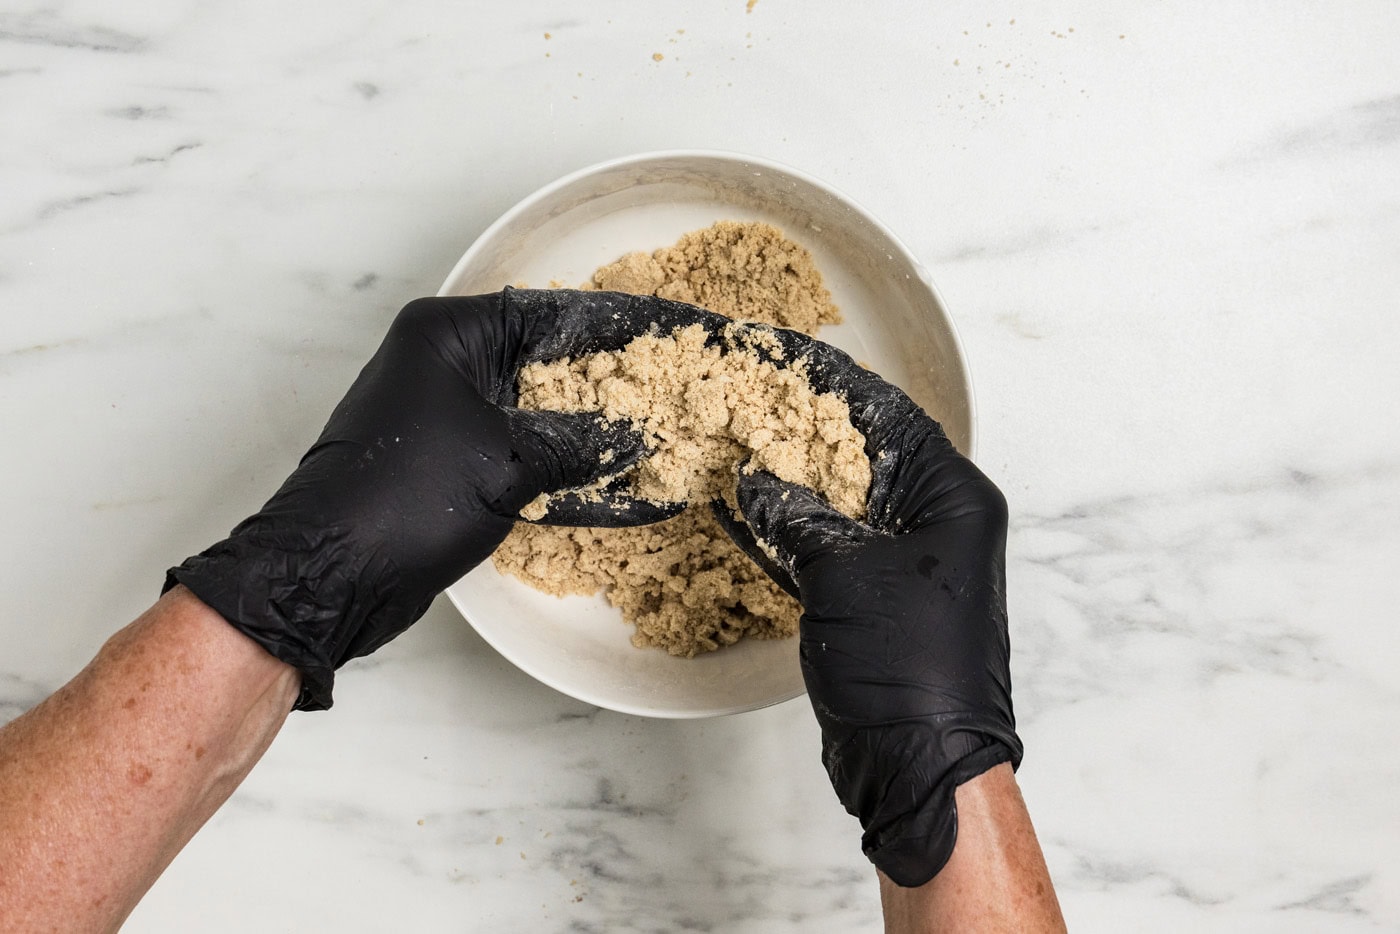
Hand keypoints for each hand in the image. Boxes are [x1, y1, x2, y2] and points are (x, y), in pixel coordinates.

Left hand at [165, 288, 705, 709]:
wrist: (331, 576)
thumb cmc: (406, 499)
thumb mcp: (510, 463)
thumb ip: (581, 442)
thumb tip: (638, 434)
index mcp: (447, 334)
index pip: (550, 313)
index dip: (616, 325)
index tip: (670, 331)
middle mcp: (443, 363)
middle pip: (545, 360)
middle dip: (610, 378)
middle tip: (675, 384)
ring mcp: (443, 415)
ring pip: (536, 410)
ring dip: (591, 428)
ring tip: (659, 432)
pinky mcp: (447, 463)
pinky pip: (519, 452)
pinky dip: (562, 466)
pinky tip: (617, 485)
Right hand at [712, 326, 1022, 886]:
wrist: (919, 766)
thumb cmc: (906, 667)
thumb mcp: (845, 573)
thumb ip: (799, 516)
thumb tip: (758, 481)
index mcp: (954, 500)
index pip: (892, 417)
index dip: (836, 384)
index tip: (787, 356)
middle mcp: (936, 523)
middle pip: (862, 454)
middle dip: (803, 427)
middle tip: (747, 394)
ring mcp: (904, 564)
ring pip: (838, 500)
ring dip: (788, 477)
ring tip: (732, 439)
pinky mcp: (872, 600)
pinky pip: (824, 545)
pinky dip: (785, 527)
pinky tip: (739, 507)